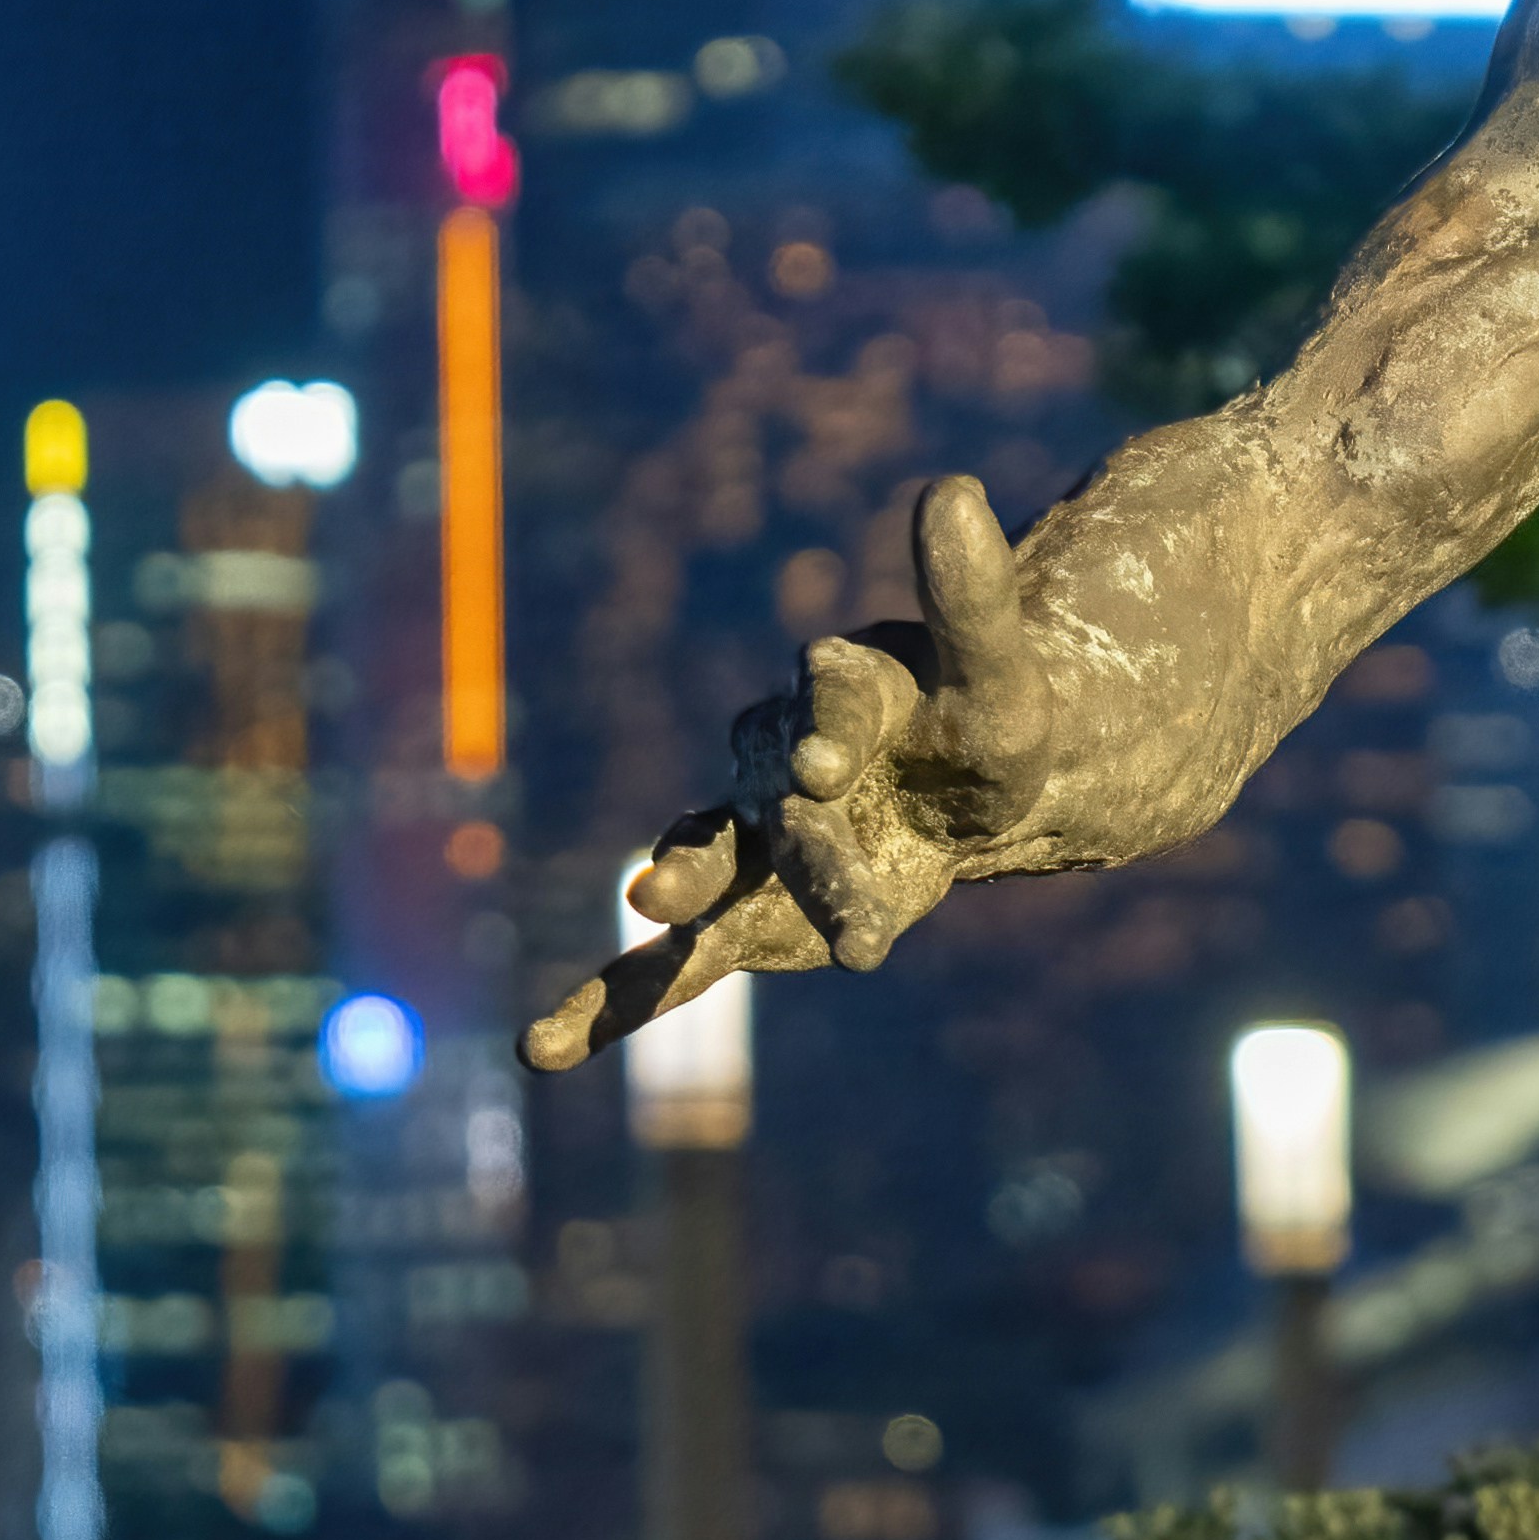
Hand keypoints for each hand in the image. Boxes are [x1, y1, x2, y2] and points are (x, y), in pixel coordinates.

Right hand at [521, 477, 1058, 1069]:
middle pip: (780, 798)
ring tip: (655, 903)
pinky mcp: (748, 915)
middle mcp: (781, 757)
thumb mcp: (1001, 670)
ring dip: (684, 884)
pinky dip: (607, 1007)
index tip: (827, 763)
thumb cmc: (990, 722)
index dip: (828, 727)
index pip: (834, 699)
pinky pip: (671, 966)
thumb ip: (971, 597)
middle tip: (781, 843)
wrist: (971, 788)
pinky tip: (538, 1051)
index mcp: (845, 686)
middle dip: (789, 836)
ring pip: (710, 864)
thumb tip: (949, 488)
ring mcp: (755, 838)